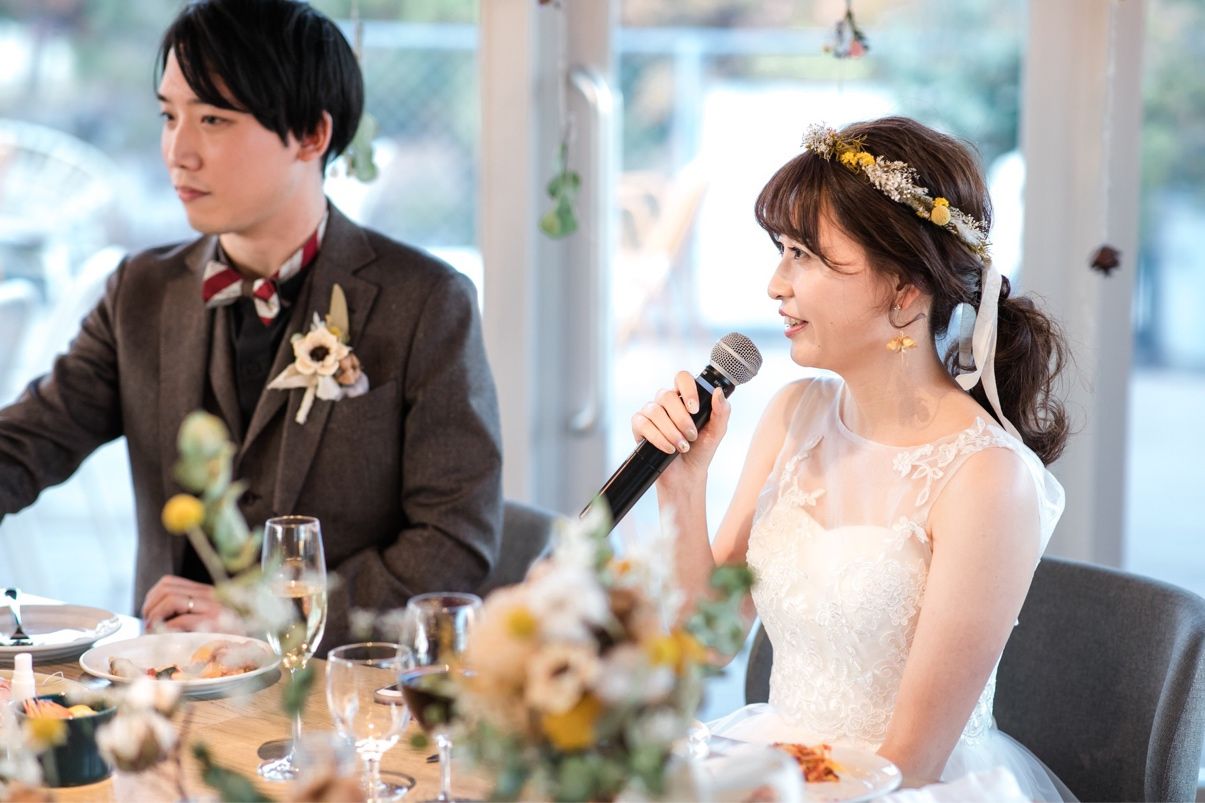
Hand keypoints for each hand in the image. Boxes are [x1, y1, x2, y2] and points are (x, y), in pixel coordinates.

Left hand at [141, 575, 222, 630]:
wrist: (249, 649)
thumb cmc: (223, 638)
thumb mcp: (203, 620)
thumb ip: (185, 611)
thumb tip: (151, 613)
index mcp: (205, 592)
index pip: (168, 582)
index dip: (151, 597)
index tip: (147, 615)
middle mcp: (210, 596)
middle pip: (166, 589)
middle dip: (149, 607)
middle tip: (147, 625)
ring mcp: (213, 608)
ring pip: (172, 600)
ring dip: (155, 616)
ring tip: (154, 631)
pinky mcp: (215, 622)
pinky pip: (182, 619)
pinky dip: (168, 627)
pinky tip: (168, 636)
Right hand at [630, 370, 730, 487]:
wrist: (687, 475)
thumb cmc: (701, 450)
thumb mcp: (717, 431)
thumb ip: (722, 411)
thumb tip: (718, 391)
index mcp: (684, 398)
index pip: (682, 378)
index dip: (687, 389)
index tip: (695, 409)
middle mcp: (666, 402)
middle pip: (666, 395)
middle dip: (681, 419)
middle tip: (692, 435)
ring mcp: (651, 413)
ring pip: (655, 410)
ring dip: (671, 431)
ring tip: (682, 446)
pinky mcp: (639, 426)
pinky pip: (643, 423)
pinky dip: (657, 438)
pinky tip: (668, 448)